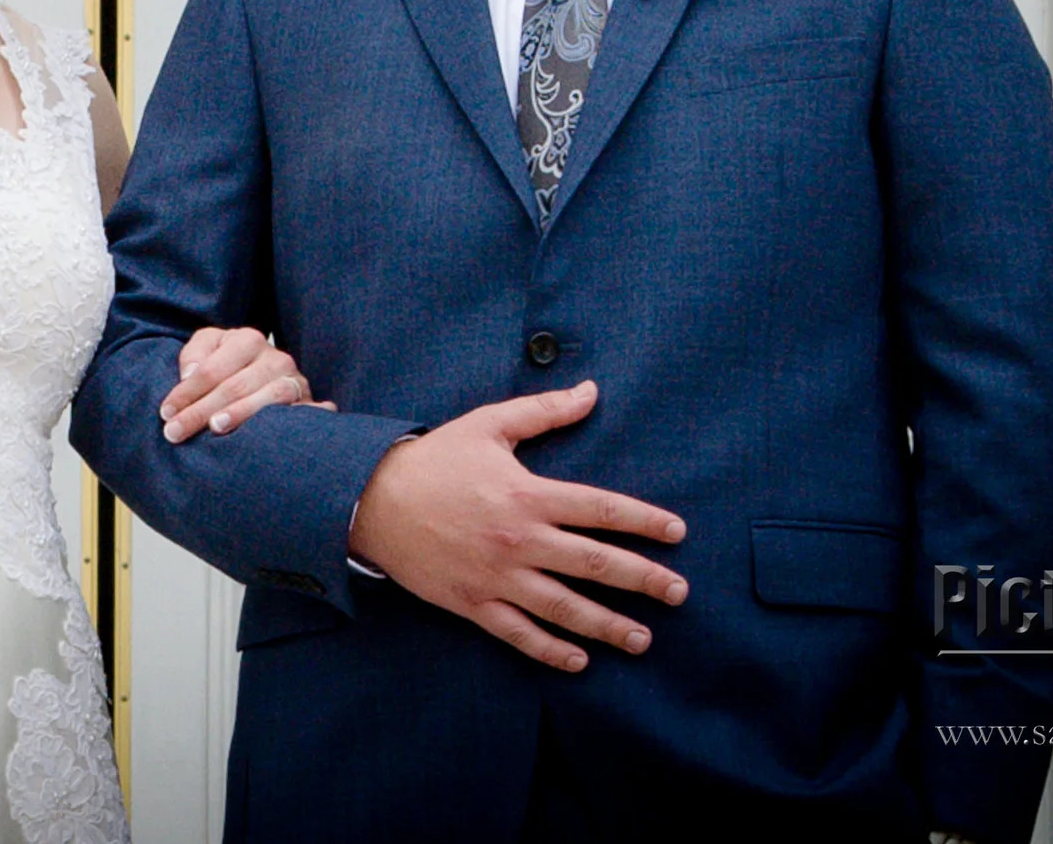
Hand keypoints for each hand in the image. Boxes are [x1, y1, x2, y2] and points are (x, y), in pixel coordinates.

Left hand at [159, 326, 334, 442]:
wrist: (266, 375)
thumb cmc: (227, 364)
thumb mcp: (208, 350)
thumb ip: (194, 356)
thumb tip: (189, 375)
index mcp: (247, 340)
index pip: (211, 368)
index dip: (186, 392)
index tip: (166, 413)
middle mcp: (275, 357)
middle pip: (234, 386)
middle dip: (201, 411)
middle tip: (175, 432)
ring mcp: (294, 380)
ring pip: (270, 396)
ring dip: (242, 413)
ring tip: (215, 428)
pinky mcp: (308, 403)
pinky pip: (301, 412)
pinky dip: (290, 421)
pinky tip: (273, 436)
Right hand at [346, 380, 686, 673]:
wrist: (372, 500)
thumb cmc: (434, 459)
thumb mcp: (489, 425)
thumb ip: (544, 411)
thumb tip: (592, 391)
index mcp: (527, 494)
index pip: (600, 510)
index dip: (644, 521)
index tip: (677, 534)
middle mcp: (518, 539)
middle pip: (594, 564)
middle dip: (643, 580)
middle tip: (680, 594)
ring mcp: (496, 576)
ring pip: (564, 608)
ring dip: (608, 625)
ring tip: (643, 638)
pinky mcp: (473, 603)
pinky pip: (518, 634)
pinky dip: (550, 651)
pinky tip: (580, 661)